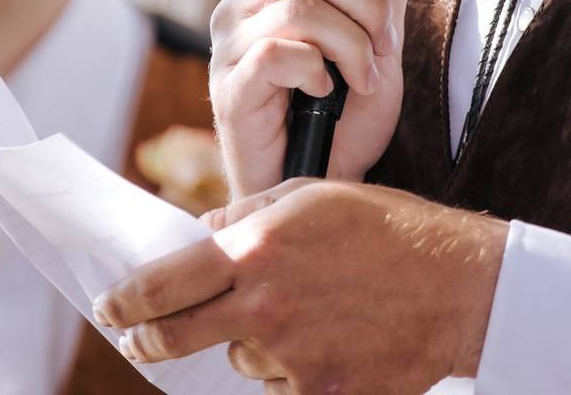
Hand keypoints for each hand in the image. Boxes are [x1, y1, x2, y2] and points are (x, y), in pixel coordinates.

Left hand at [93, 180, 508, 394]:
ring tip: (302, 314)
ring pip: (240, 359)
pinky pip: (281, 385)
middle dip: (150, 340)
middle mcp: (264, 308)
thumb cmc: (389, 228)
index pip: (161, 285)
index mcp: (257, 250)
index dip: (126, 301)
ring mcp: (292, 358)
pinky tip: (329, 337)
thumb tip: (202, 234)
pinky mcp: (320, 393)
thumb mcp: (315, 196)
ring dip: (251, 342)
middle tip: (144, 339)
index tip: (112, 308)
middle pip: (174, 338)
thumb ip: (248, 215)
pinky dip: (291, 366)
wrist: (458, 285)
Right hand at [209, 0, 426, 197]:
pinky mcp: (230, 85)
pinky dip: (322, 73)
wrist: (321, 179)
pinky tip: (325, 94)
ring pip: (303, 8)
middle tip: (383, 42)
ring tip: (362, 77)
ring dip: (353, 46)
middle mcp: (246, 1)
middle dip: (366, 2)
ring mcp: (231, 43)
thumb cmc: (341, 111)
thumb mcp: (378, 33)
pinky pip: (285, 53)